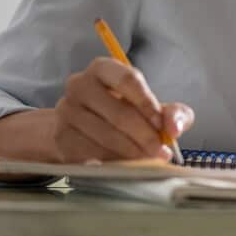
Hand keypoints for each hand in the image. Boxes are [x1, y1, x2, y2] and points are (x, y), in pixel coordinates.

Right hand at [52, 57, 193, 162]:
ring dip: (131, 154)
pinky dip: (111, 163)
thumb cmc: (124, 111)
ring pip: (105, 136)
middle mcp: (79, 84)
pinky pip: (90, 154)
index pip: (128, 80)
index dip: (148, 104)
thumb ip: (172, 113)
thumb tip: (175, 128)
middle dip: (145, 137)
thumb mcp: (152, 107)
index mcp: (103, 68)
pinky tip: (125, 167)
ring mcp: (66, 111)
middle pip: (118, 112)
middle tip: (161, 153)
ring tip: (148, 161)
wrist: (84, 128)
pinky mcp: (60, 137)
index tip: (163, 127)